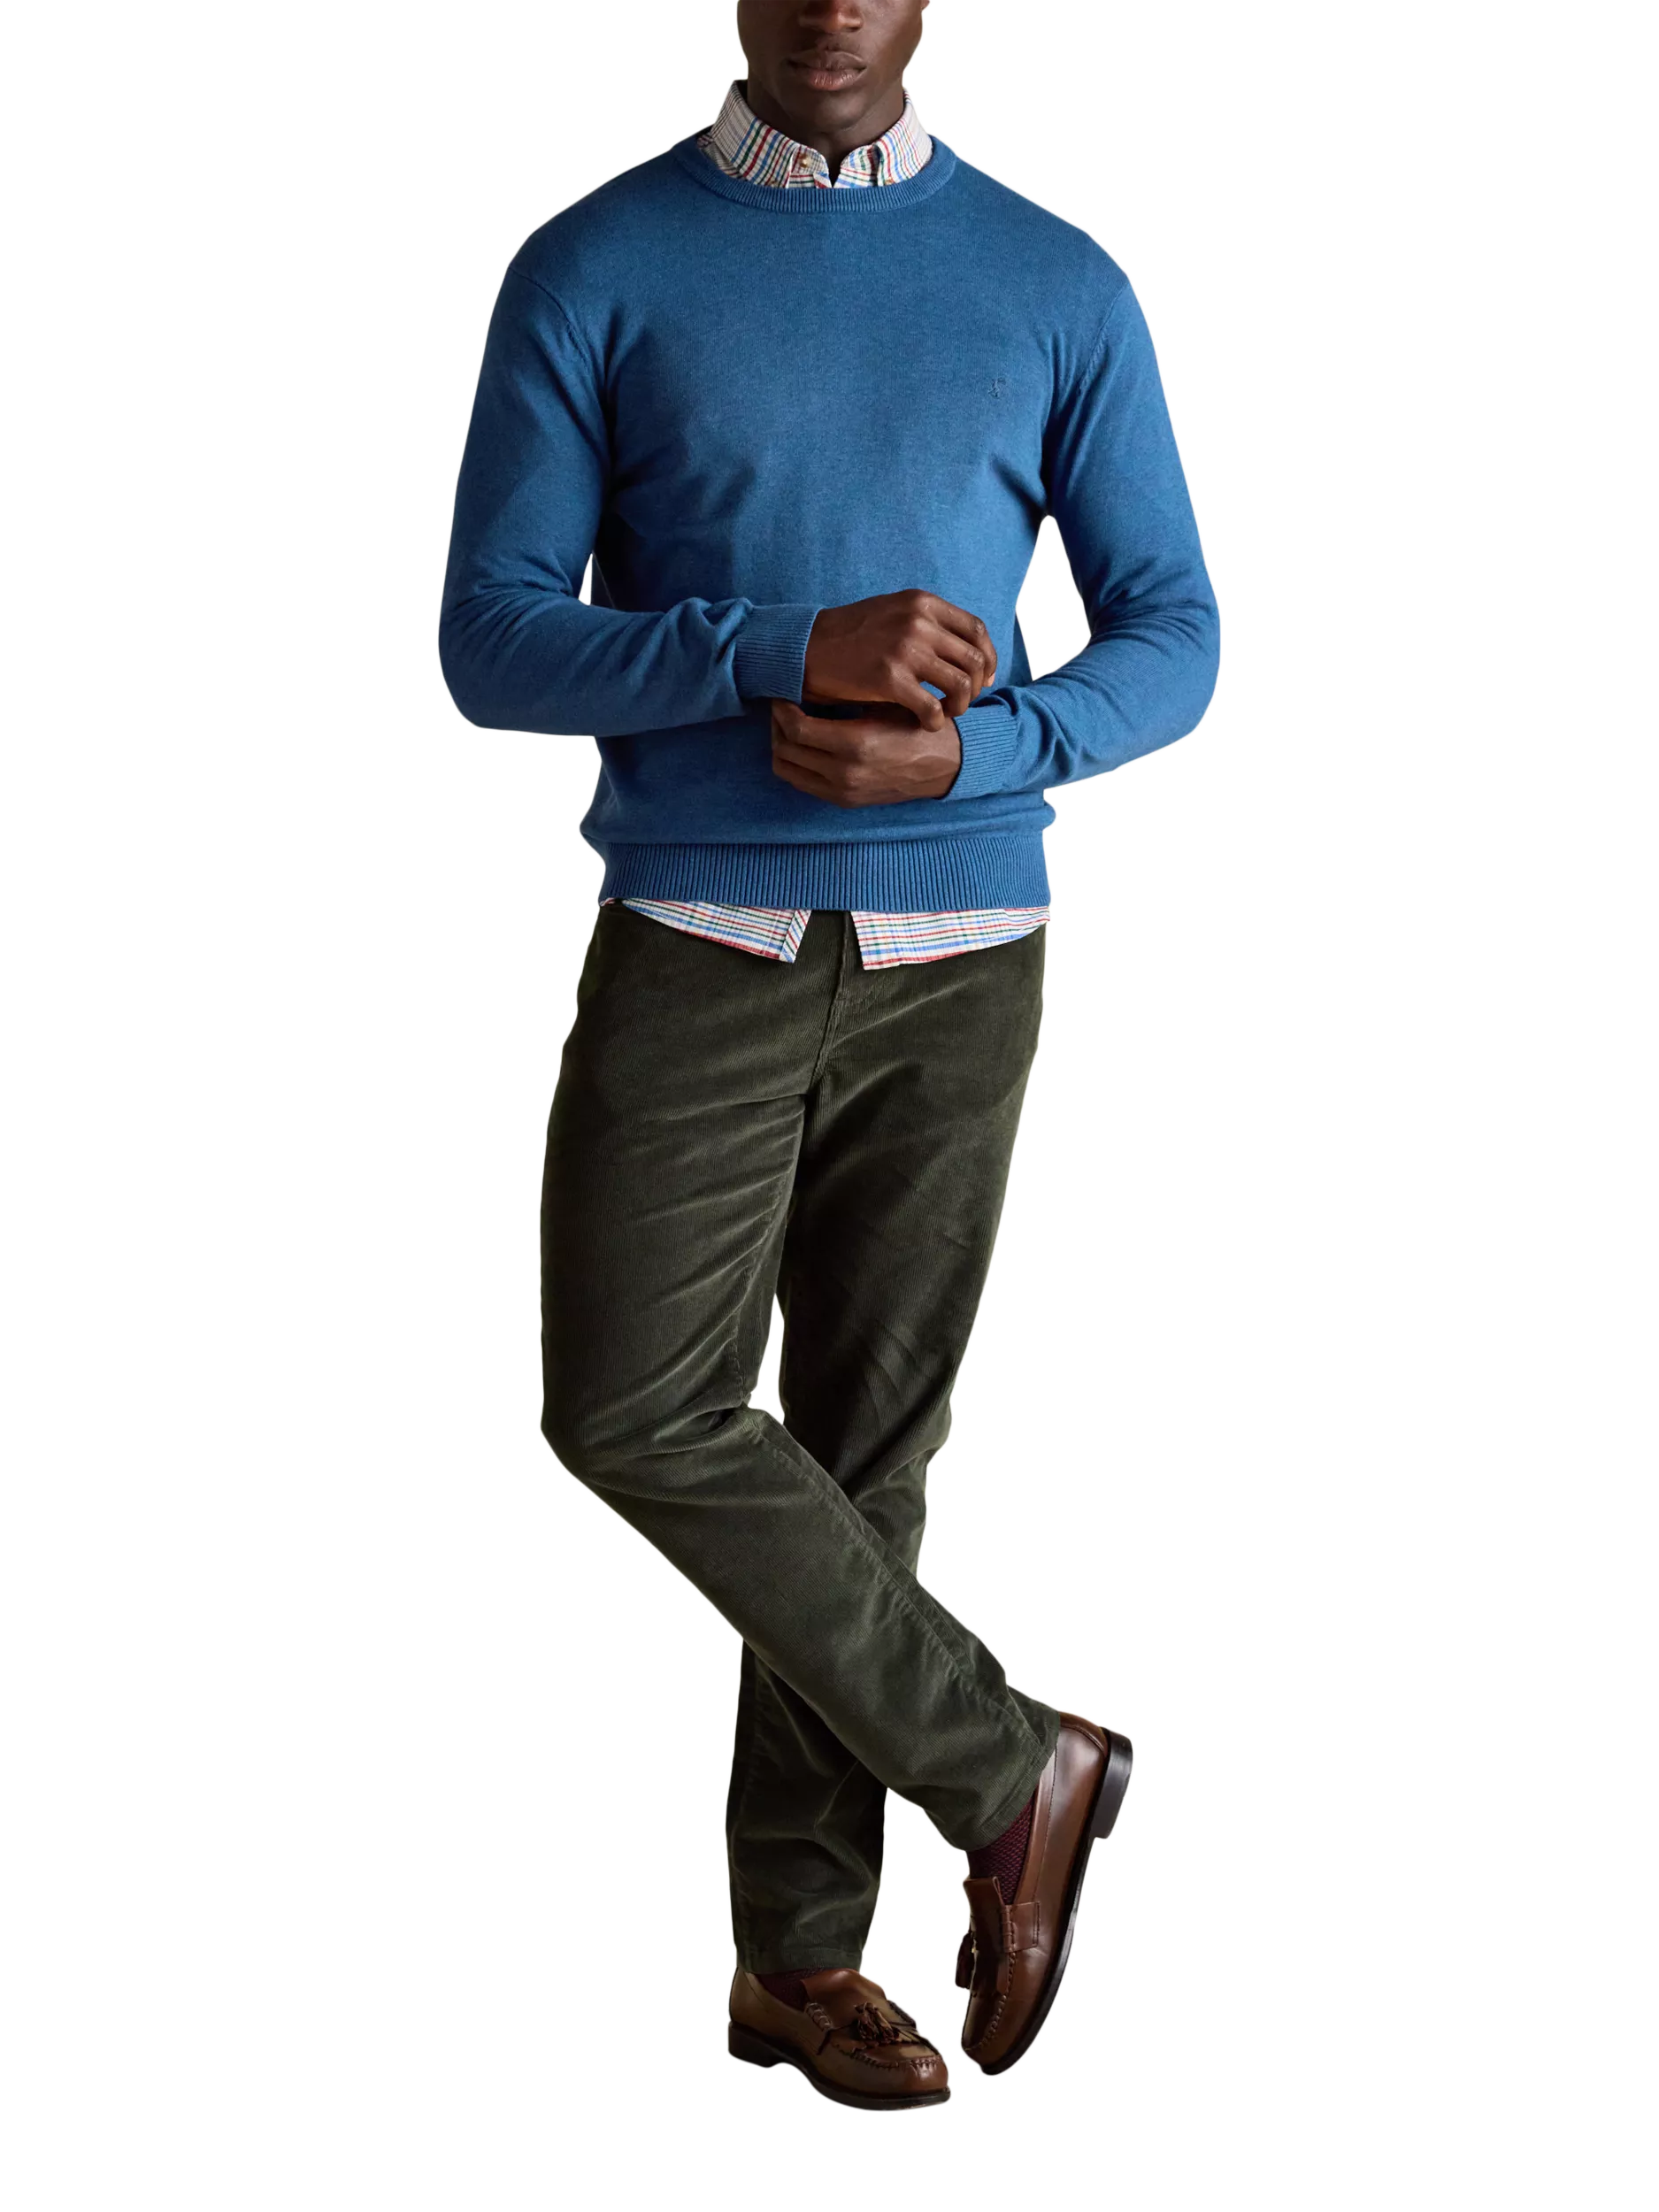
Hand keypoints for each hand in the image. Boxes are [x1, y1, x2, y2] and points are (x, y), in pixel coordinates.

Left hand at [771, 700, 962, 806]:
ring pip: (787, 770)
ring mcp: (843, 791)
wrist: (946, 765)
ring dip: (782, 745)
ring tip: (792, 726)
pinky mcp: (845, 801)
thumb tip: (808, 682)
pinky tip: (806, 744)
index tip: (784, 693)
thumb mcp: (887, 703)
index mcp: (856, 744)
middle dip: (776, 725)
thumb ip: (848, 698)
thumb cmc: (917, 725)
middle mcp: (845, 773)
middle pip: (784, 749)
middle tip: (783, 707)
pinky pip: (802, 782)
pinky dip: (795, 763)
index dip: (781, 708)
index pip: (796, 728)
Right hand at [801, 591, 996, 731]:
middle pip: (973, 660)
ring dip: (960, 706)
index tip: (983, 678)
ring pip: (960, 685)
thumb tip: (966, 650)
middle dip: (975, 687)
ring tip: (945, 713)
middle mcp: (918, 622)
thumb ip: (928, 623)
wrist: (808, 648)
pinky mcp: (890, 679)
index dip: (987, 658)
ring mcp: (905, 649)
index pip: (976, 630)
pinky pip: (933, 708)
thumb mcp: (894, 612)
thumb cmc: (852, 635)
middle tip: (961, 701)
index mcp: (922, 603)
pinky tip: (925, 724)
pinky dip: (936, 721)